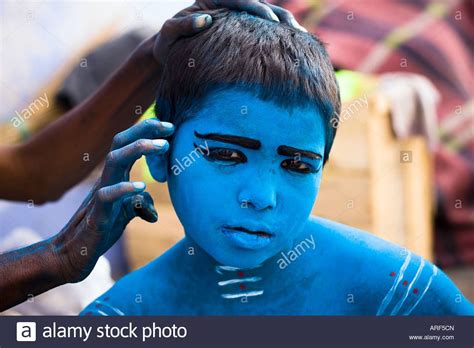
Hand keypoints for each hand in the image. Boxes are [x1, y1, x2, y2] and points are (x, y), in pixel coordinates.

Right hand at [52, 119, 173, 282]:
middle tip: (169, 127)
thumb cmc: (101, 227)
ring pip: (114, 161)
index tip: (170, 127)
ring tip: (163, 146)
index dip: (148, 132)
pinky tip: (141, 187)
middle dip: (144, 131)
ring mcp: (101, 194)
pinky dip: (124, 189)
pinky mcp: (97, 214)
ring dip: (139, 149)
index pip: (129, 144)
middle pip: (121, 143)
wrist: (75, 252)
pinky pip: (107, 195)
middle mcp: (108, 179)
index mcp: (116, 176)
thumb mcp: (126, 212)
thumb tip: (153, 210)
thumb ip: (139, 203)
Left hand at [153, 0, 305, 64]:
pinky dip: (279, 38)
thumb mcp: (169, 33)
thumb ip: (182, 25)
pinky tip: (295, 47)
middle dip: (278, 18)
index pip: (238, 0)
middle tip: (294, 31)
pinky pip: (264, 32)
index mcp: (212, 0)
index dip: (256, 9)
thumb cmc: (169, 43)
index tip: (269, 22)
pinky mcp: (242, 31)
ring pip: (266, 17)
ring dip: (284, 27)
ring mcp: (236, 17)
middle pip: (259, 6)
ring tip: (302, 39)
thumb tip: (205, 18)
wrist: (171, 51)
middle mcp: (227, 6)